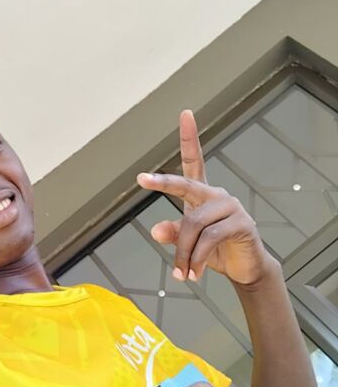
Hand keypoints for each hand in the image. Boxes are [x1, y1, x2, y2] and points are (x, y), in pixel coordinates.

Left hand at [136, 109, 273, 286]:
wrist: (244, 269)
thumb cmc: (215, 250)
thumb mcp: (187, 242)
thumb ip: (172, 233)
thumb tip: (155, 229)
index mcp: (202, 194)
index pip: (195, 160)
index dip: (190, 137)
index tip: (185, 114)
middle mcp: (217, 195)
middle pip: (186, 185)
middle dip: (163, 182)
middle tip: (142, 179)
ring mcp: (231, 207)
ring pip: (193, 224)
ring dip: (183, 253)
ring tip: (181, 272)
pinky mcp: (242, 223)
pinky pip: (209, 238)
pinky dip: (197, 259)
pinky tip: (194, 273)